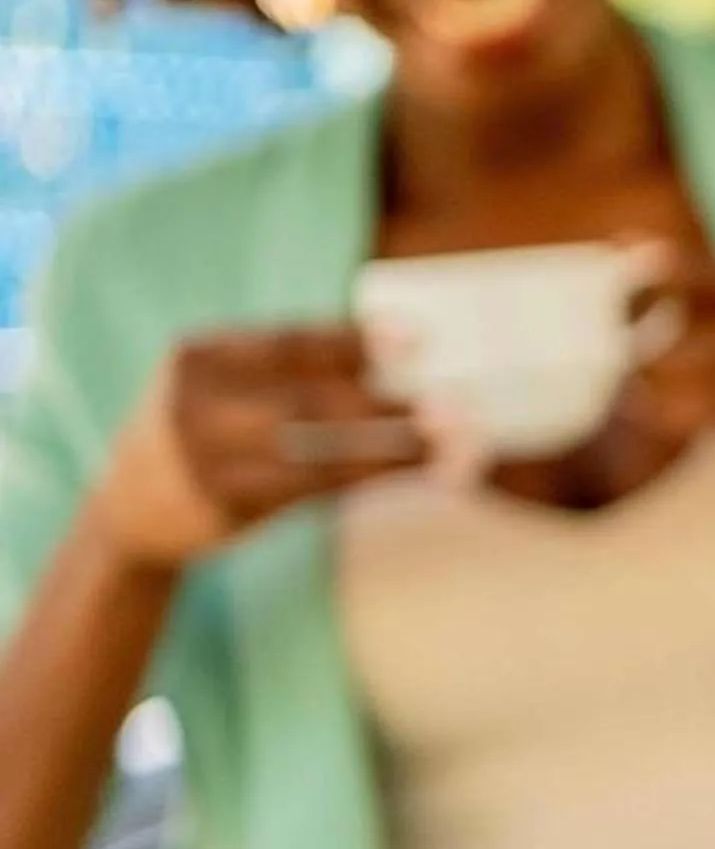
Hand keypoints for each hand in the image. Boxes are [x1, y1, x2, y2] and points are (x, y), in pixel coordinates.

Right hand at [92, 328, 425, 569]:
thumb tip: (400, 352)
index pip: (287, 343)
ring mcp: (206, 462)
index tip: (418, 339)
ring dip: (390, 450)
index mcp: (199, 356)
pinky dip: (370, 480)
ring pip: (315, 456)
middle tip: (452, 404)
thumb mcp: (222, 381)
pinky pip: (313, 492)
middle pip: (305, 401)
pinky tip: (416, 472)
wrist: (128, 509)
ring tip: (450, 444)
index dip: (355, 341)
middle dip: (384, 403)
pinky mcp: (225, 508)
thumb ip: (287, 368)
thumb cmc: (206, 427)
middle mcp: (195, 405)